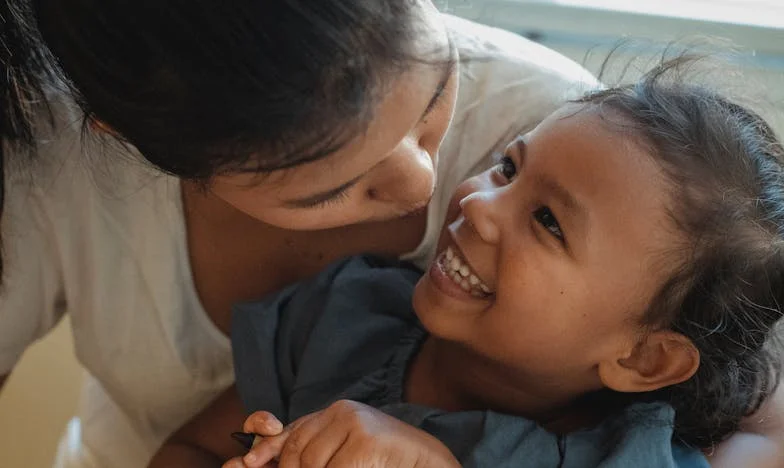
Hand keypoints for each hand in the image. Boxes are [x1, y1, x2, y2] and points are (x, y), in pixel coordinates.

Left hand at [227, 400, 459, 467]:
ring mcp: (353, 421)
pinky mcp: (365, 439)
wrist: (430, 462)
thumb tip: (259, 460)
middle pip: (296, 451)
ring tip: (356, 467)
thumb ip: (312, 454)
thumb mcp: (342, 456)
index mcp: (333, 415)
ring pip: (312, 464)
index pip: (290, 430)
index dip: (266, 447)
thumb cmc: (386, 464)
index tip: (249, 463)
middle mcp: (341, 411)